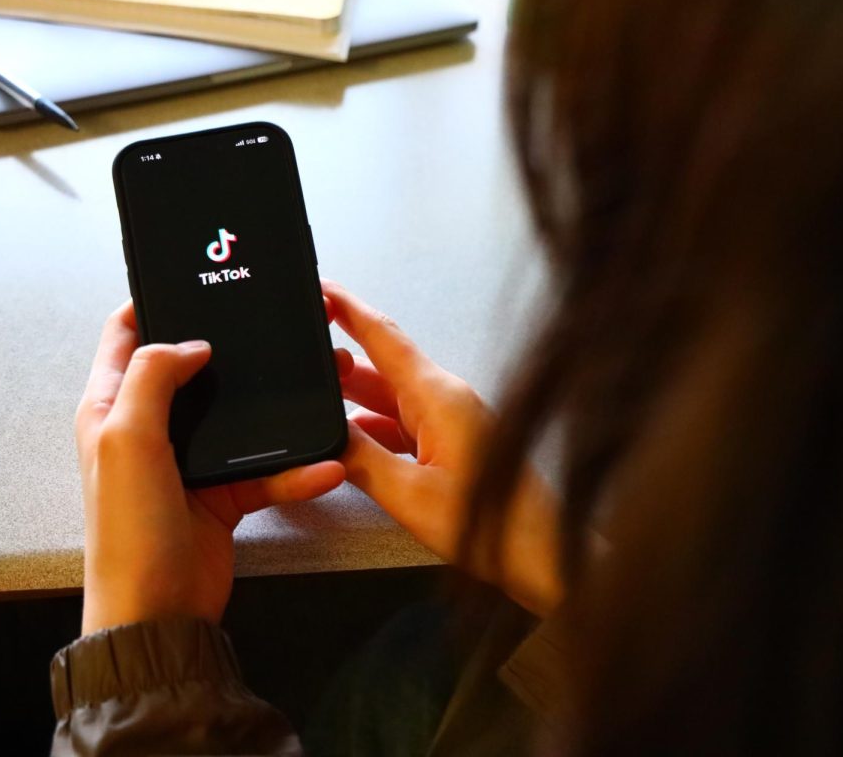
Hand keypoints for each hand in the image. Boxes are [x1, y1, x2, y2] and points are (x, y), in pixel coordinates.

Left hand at [75, 301, 345, 635]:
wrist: (158, 614)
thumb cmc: (129, 533)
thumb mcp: (129, 439)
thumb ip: (155, 377)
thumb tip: (192, 343)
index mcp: (111, 408)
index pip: (126, 336)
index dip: (154, 304)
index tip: (195, 281)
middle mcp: (150, 430)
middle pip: (194, 372)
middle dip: (234, 351)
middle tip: (274, 329)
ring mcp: (189, 463)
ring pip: (240, 420)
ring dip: (277, 412)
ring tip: (320, 392)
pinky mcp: (224, 495)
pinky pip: (268, 472)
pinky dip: (296, 471)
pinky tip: (323, 465)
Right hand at [325, 282, 564, 615]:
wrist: (541, 555)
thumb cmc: (490, 525)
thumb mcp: (409, 494)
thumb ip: (361, 459)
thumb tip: (328, 435)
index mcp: (439, 397)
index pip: (384, 338)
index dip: (349, 310)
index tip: (321, 288)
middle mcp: (448, 399)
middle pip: (384, 366)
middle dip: (342, 356)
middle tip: (301, 350)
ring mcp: (454, 421)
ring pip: (393, 397)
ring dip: (356, 395)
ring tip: (315, 394)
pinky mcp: (457, 444)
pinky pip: (407, 422)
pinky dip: (376, 424)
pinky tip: (353, 437)